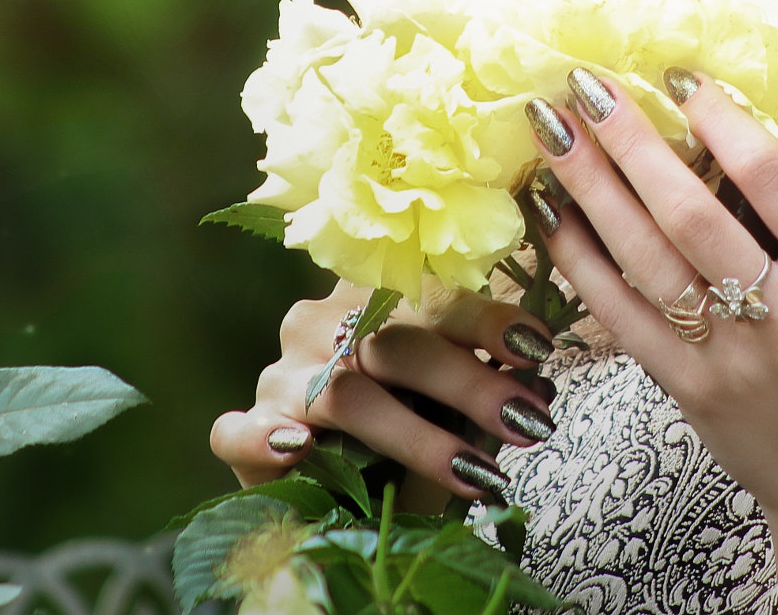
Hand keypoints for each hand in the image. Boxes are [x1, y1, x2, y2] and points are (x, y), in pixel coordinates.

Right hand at [208, 281, 558, 503]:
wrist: (329, 482)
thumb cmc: (404, 426)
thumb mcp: (450, 405)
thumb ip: (480, 392)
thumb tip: (537, 389)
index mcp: (377, 296)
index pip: (434, 294)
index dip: (486, 319)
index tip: (537, 348)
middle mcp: (323, 323)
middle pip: (397, 343)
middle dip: (469, 384)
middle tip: (527, 423)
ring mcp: (281, 374)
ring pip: (343, 393)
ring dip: (415, 435)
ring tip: (474, 471)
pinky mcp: (245, 429)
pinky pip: (240, 430)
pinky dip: (267, 439)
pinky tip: (297, 449)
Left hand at [531, 67, 777, 530]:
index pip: (776, 185)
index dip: (723, 123)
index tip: (676, 73)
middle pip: (695, 218)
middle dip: (634, 145)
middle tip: (588, 81)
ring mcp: (731, 360)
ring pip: (650, 263)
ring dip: (594, 192)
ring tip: (554, 130)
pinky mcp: (689, 391)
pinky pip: (626, 319)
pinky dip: (584, 265)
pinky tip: (552, 214)